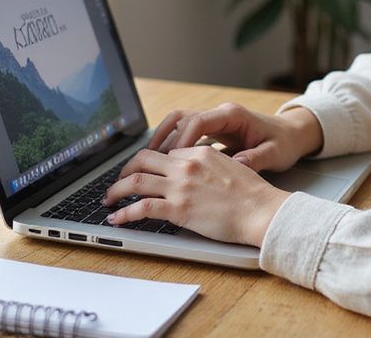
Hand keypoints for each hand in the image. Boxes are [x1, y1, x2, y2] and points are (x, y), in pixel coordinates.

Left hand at [103, 146, 289, 245]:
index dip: (150, 164)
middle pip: (143, 159)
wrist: (262, 210)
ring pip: (135, 181)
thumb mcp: (231, 166)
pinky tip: (117, 219)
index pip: (165, 153)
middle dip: (124, 171)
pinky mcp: (178, 208)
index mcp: (199, 152)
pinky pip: (141, 208)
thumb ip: (208, 165)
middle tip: (118, 184)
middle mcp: (186, 164)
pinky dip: (124, 213)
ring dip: (116, 191)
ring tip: (108, 200)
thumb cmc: (253, 194)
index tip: (142, 174)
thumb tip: (195, 173)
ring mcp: (180, 186)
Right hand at [147, 102, 322, 172]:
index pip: (199, 120)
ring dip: (163, 139)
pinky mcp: (213, 130)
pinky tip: (164, 163)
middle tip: (147, 159)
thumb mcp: (275, 153)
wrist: (292, 135)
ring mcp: (216, 120)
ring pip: (180, 122)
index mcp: (233, 115)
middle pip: (182, 117)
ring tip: (148, 161)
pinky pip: (186, 133)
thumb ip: (256, 158)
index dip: (182, 138)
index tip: (170, 157)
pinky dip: (173, 144)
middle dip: (163, 136)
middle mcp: (221, 114)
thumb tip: (238, 165)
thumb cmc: (284, 143)